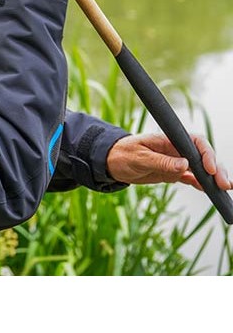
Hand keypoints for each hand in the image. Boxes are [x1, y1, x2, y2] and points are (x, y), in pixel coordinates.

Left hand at [107, 132, 231, 190]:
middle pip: (202, 157)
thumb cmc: (122, 154)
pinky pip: (191, 178)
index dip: (206, 154)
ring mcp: (175, 162)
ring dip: (212, 178)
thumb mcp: (139, 158)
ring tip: (223, 190)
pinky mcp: (172, 173)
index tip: (210, 169)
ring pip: (200, 169)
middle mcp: (175, 150)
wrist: (111, 162)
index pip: (194, 142)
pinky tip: (210, 192)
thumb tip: (184, 166)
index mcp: (168, 140)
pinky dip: (201, 184)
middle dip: (216, 169)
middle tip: (224, 184)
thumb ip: (161, 162)